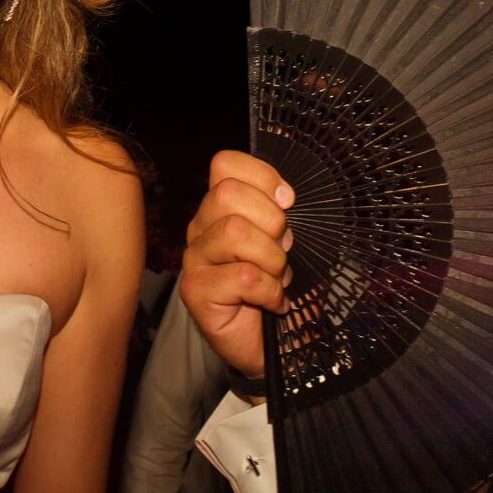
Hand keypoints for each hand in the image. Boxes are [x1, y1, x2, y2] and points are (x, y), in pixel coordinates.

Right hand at [178, 150, 292, 382]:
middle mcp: (202, 228)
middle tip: (284, 251)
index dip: (263, 177)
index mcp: (223, 207)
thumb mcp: (297, 236)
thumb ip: (285, 199)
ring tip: (279, 278)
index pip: (225, 164)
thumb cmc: (288, 287)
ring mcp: (195, 260)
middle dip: (272, 222)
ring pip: (235, 233)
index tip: (289, 203)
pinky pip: (242, 276)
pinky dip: (270, 290)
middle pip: (228, 194)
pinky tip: (273, 301)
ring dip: (273, 260)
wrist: (287, 344)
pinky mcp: (195, 292)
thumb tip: (286, 147)